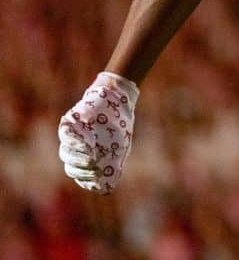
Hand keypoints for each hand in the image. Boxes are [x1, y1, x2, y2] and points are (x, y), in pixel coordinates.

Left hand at [58, 72, 138, 193]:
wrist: (119, 101)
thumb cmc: (119, 126)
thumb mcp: (121, 149)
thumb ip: (113, 168)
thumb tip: (106, 190)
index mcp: (87, 158)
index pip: (79, 175)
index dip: (86, 179)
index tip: (97, 177)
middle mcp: (76, 150)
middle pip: (71, 167)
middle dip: (81, 169)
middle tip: (94, 165)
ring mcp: (71, 137)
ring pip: (66, 153)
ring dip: (78, 157)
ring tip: (92, 154)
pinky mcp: (69, 123)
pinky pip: (65, 135)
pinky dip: (75, 141)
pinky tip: (88, 143)